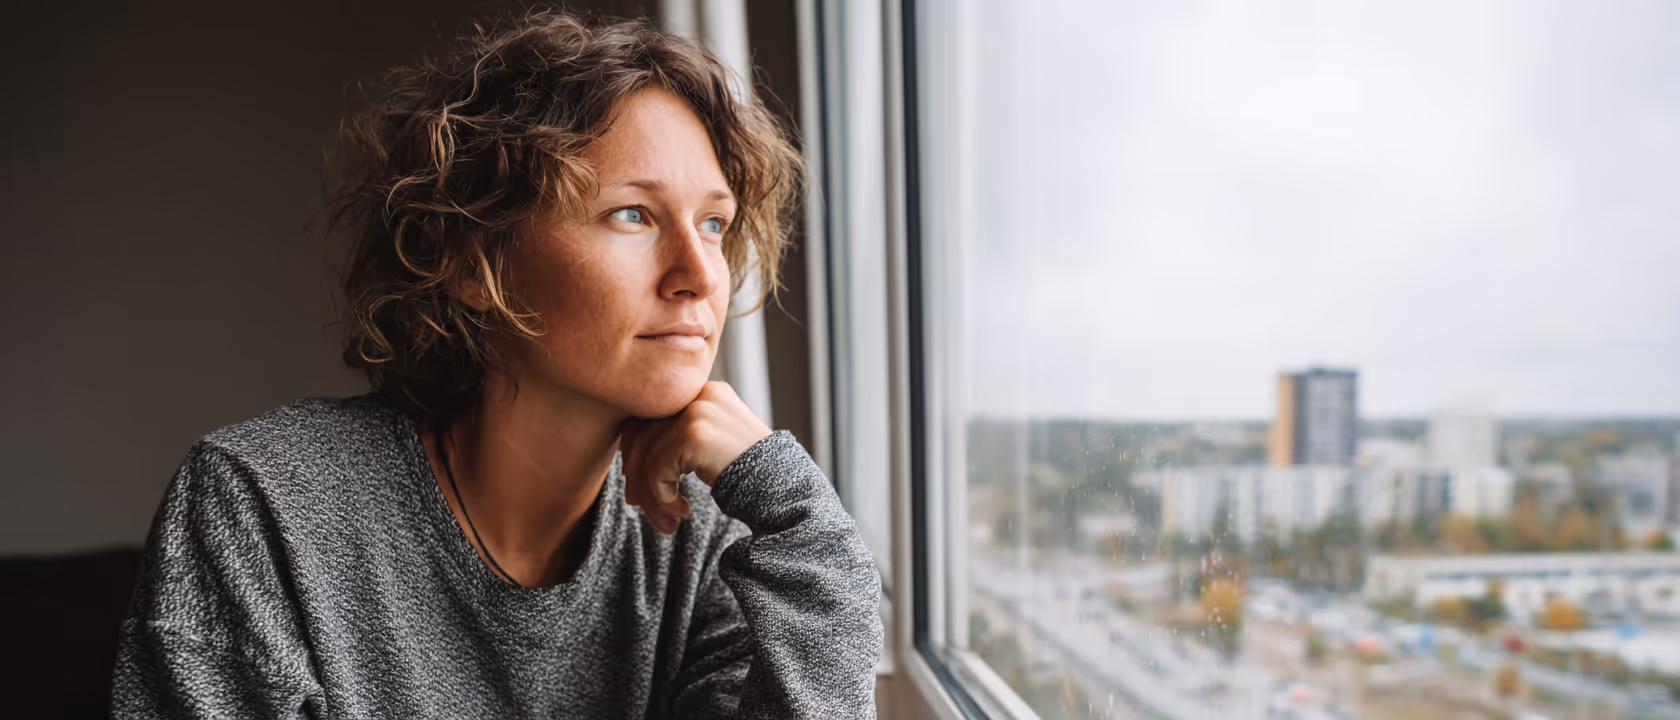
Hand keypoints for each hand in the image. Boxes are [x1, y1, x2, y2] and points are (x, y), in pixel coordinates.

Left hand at [620, 382, 772, 533]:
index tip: (640, 487)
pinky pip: (657, 470)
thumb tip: (628, 465)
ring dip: (650, 496)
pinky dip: (662, 497)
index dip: (635, 453)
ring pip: (645, 455)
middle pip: (640, 434)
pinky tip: (683, 512)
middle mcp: (697, 394)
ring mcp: (695, 411)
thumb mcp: (712, 444)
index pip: (647, 417)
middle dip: (636, 477)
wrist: (784, 487)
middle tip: (641, 507)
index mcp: (701, 392)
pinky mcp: (693, 434)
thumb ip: (677, 440)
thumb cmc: (749, 473)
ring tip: (667, 520)